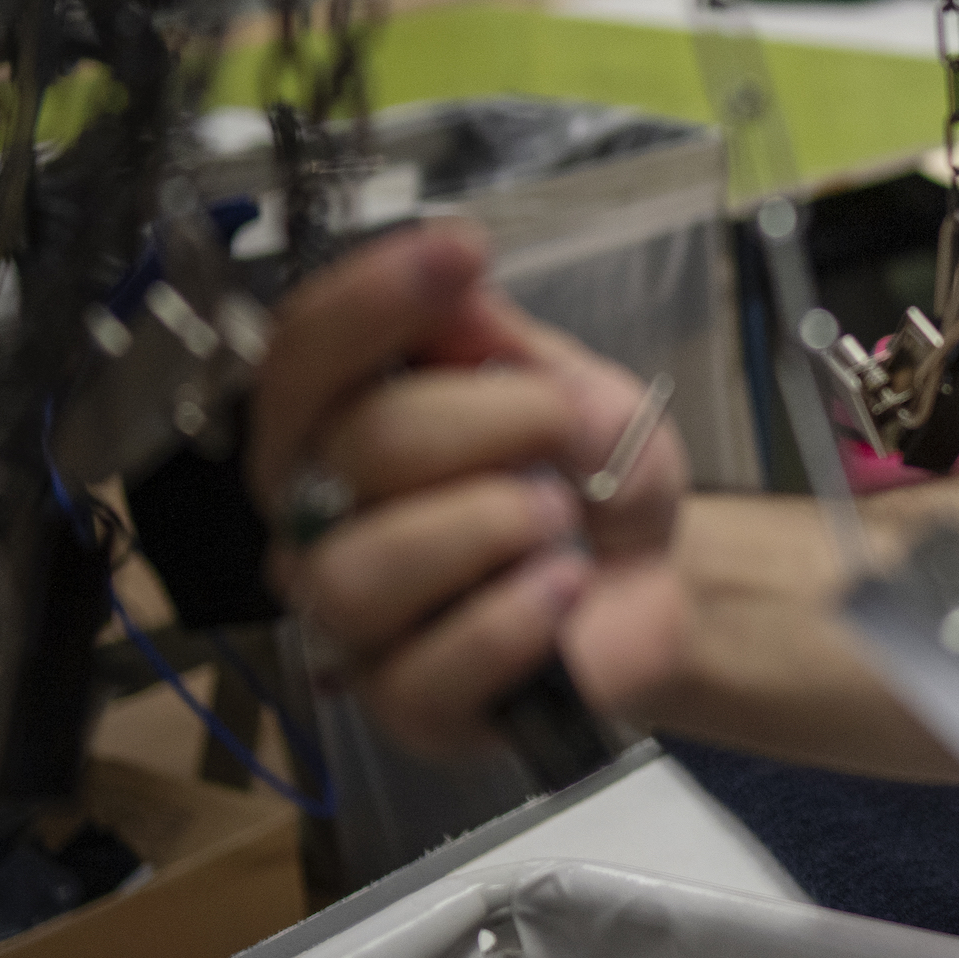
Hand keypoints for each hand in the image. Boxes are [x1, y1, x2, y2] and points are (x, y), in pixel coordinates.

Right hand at [248, 223, 690, 758]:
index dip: (370, 299)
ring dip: (487, 526)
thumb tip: (450, 286)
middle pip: (354, 448)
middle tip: (567, 422)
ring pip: (360, 569)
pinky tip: (564, 590)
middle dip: (485, 420)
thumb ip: (499, 342)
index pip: (301, 352)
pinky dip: (512, 620)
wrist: (657, 582)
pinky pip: (424, 672)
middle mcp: (315, 516)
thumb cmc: (586, 479)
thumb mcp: (565, 385)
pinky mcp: (404, 705)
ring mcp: (351, 619)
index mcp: (333, 423)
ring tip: (559, 518)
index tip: (459, 251)